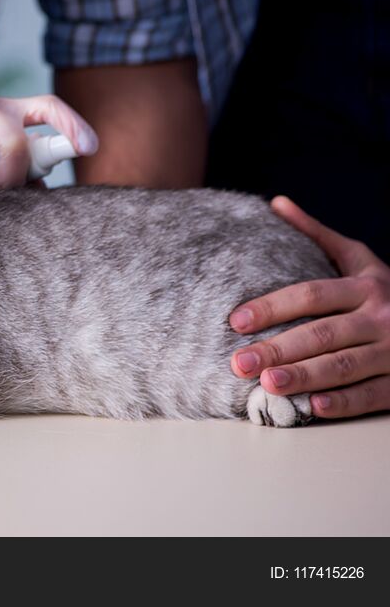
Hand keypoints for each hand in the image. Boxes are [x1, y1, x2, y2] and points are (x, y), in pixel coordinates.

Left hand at [229, 197, 389, 419]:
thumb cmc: (386, 292)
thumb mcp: (360, 260)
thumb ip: (317, 235)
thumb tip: (276, 203)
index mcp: (366, 286)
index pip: (311, 294)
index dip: (272, 307)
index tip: (236, 321)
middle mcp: (382, 317)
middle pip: (322, 333)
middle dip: (277, 348)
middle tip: (239, 363)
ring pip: (344, 366)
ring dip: (304, 376)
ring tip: (267, 384)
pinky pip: (373, 394)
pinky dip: (344, 402)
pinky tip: (314, 407)